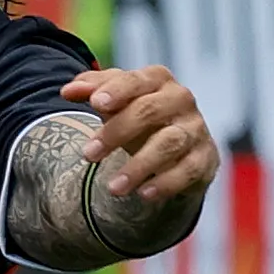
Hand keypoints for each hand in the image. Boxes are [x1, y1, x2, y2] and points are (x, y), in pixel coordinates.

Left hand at [61, 63, 219, 208]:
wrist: (179, 146)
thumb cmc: (141, 117)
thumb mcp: (116, 101)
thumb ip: (92, 90)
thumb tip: (68, 90)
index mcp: (158, 80)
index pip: (137, 80)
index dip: (117, 90)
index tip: (96, 104)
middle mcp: (181, 100)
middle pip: (149, 110)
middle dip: (116, 132)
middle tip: (88, 154)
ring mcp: (196, 129)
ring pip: (170, 143)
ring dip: (139, 166)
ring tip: (113, 187)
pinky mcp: (205, 158)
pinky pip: (188, 170)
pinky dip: (166, 183)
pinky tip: (144, 194)